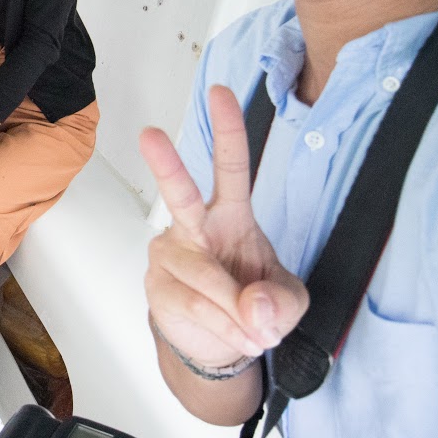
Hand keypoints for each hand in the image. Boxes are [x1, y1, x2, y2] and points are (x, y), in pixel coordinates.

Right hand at [139, 85, 309, 367]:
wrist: (216, 343)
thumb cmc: (252, 304)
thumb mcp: (287, 303)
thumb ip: (280, 303)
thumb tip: (255, 308)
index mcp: (230, 214)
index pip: (229, 166)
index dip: (228, 129)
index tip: (221, 94)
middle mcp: (194, 227)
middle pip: (180, 192)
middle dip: (165, 164)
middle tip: (150, 134)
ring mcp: (171, 255)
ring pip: (207, 278)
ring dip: (238, 313)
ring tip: (255, 332)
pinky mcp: (157, 286)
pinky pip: (198, 307)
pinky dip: (225, 327)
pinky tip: (234, 334)